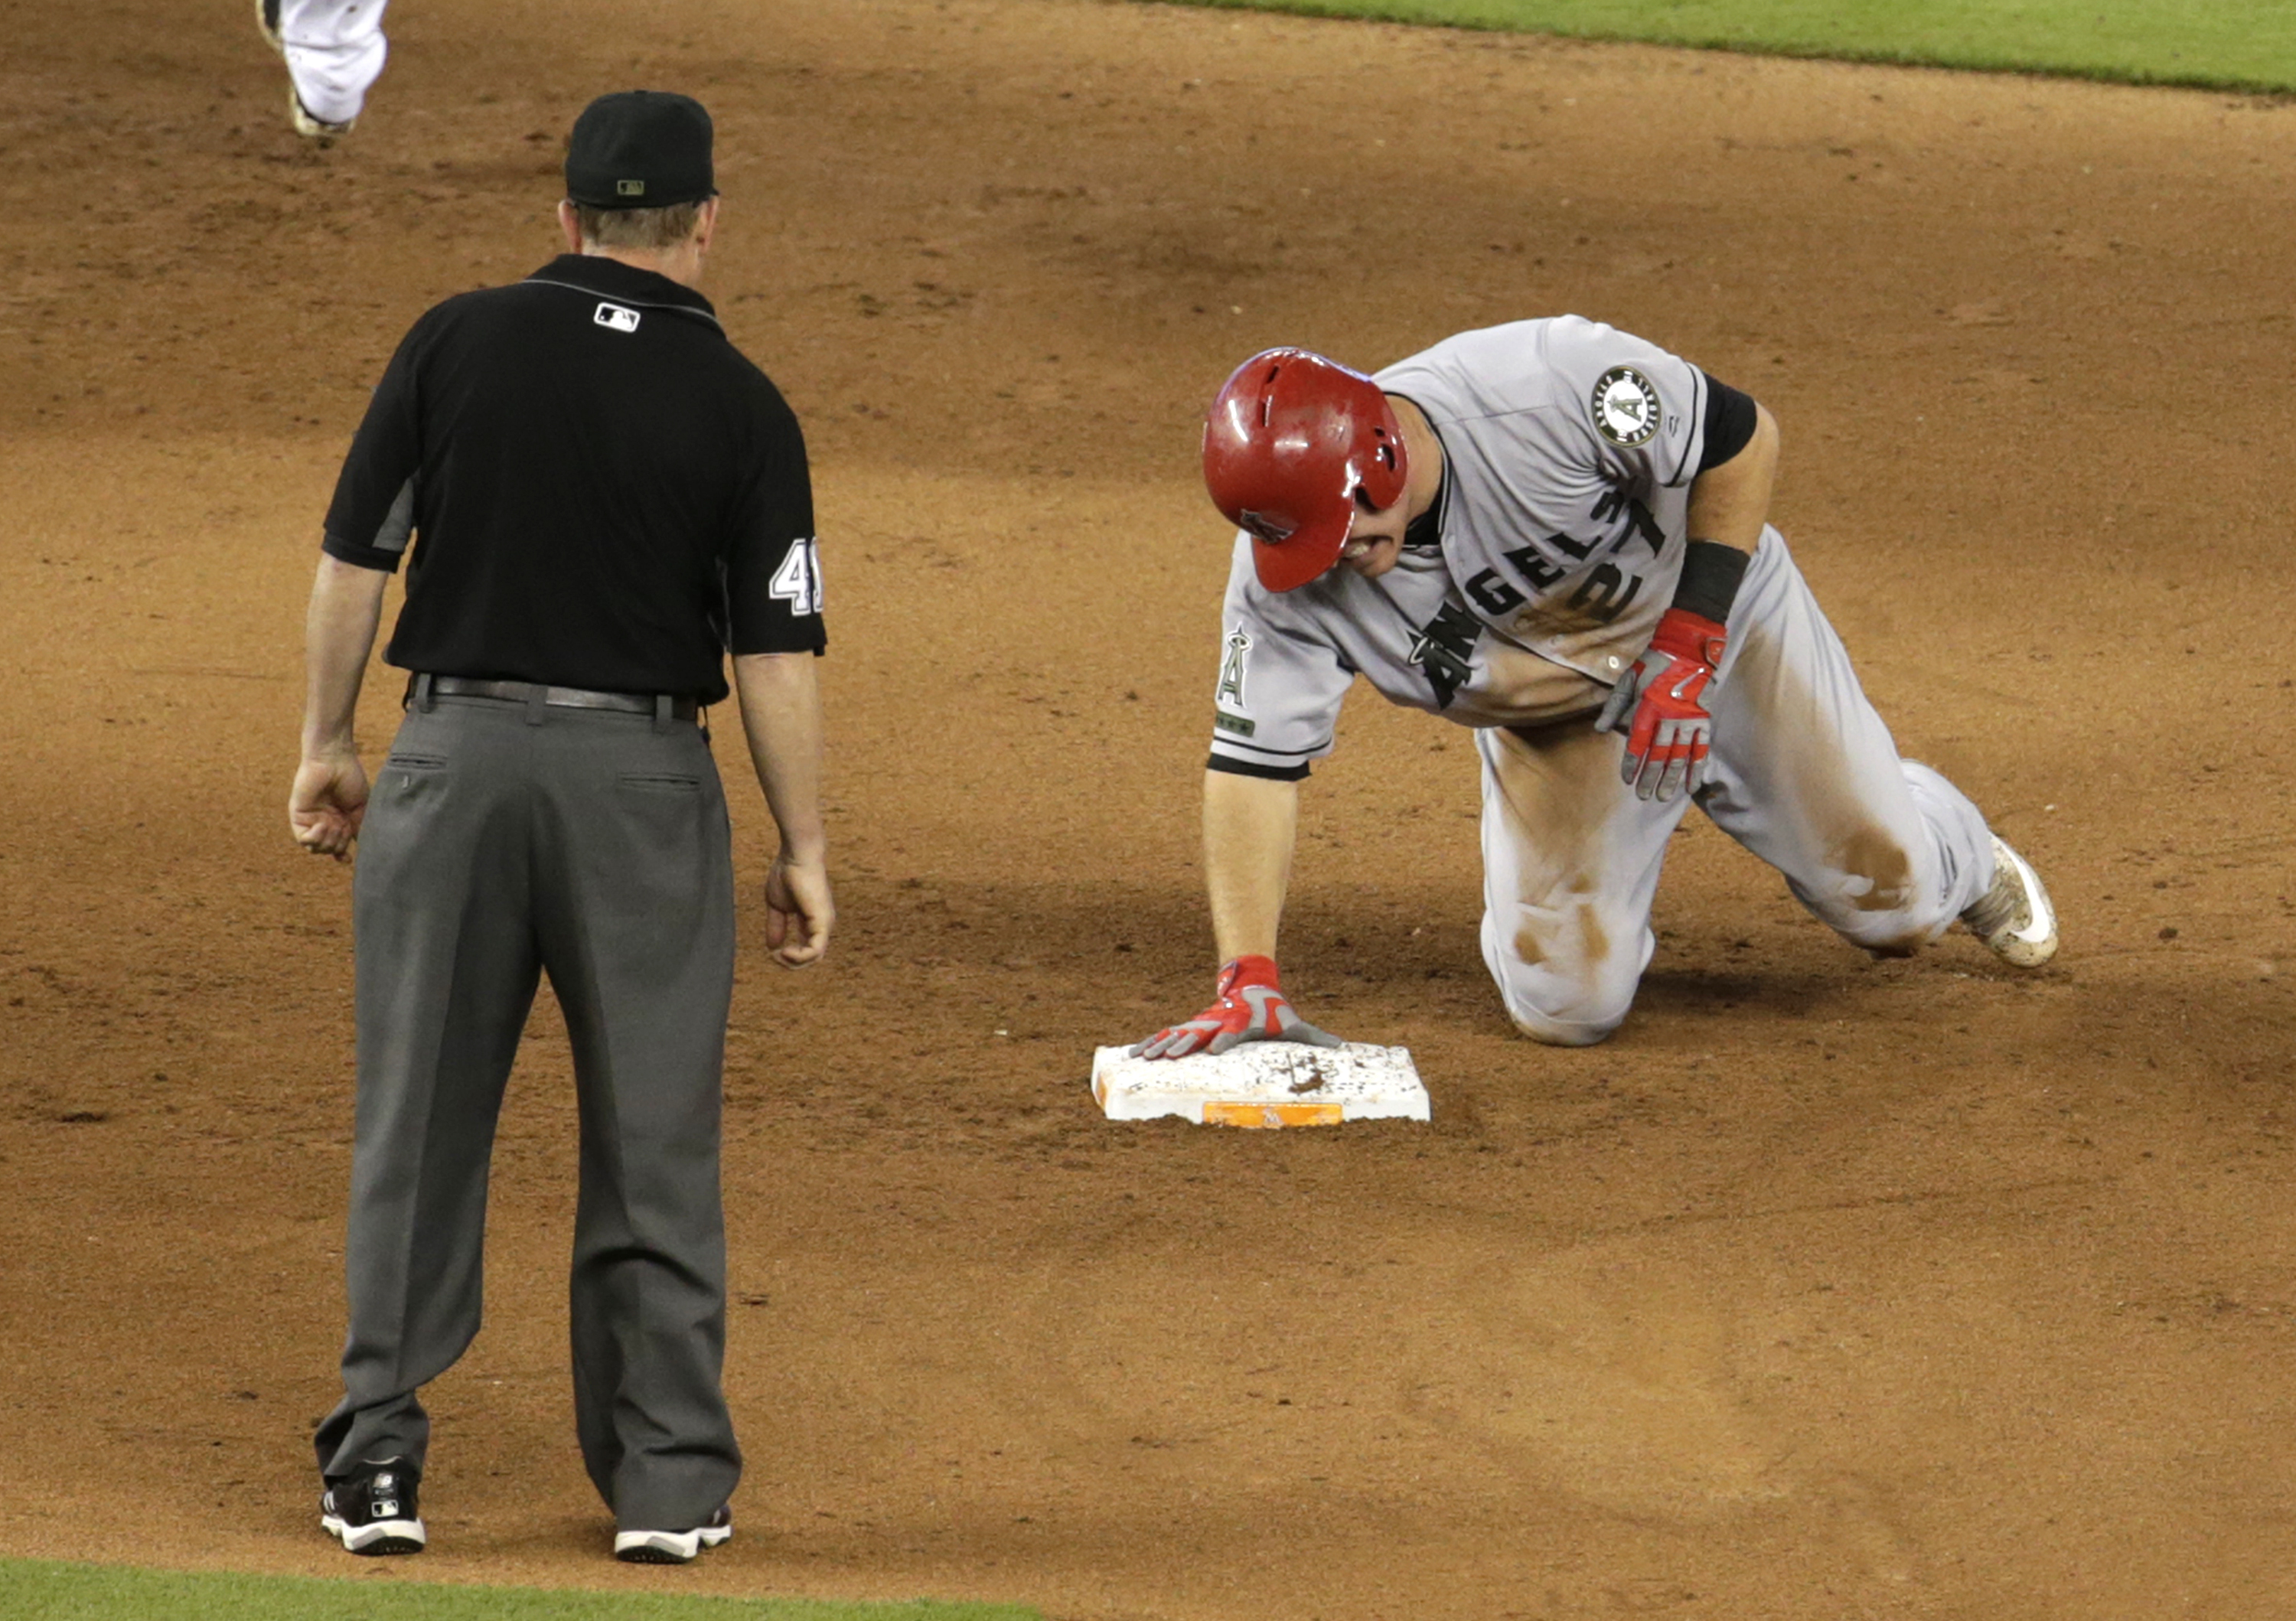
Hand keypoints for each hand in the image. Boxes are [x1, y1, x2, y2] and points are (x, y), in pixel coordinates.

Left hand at [289, 750, 368, 860]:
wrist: (335, 760)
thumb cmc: (350, 778)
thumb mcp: (361, 807)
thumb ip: (359, 828)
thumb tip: (362, 847)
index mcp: (340, 820)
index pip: (338, 845)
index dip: (341, 855)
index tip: (347, 859)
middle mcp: (325, 822)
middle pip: (328, 849)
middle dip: (338, 844)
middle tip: (344, 828)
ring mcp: (311, 820)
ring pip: (315, 848)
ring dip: (328, 841)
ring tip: (334, 824)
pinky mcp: (298, 816)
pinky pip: (303, 839)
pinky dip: (314, 838)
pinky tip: (323, 825)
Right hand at [764, 850, 832, 966]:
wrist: (795, 856)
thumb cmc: (787, 874)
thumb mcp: (777, 906)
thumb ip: (776, 926)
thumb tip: (772, 947)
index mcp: (812, 922)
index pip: (806, 949)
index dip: (788, 956)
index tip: (772, 951)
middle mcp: (822, 925)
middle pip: (812, 957)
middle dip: (791, 962)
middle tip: (774, 956)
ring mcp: (824, 924)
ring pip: (815, 957)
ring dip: (794, 962)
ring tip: (779, 955)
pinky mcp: (822, 921)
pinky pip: (816, 951)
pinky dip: (800, 956)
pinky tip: (785, 951)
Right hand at [1130, 955, 1342, 1059]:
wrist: (1252, 987)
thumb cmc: (1274, 1013)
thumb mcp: (1294, 1024)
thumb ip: (1314, 1037)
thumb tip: (1340, 1047)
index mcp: (1241, 1025)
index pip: (1231, 1034)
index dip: (1223, 1041)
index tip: (1212, 1051)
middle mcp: (1217, 1024)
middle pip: (1197, 1033)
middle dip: (1182, 1045)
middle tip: (1166, 1057)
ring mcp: (1201, 1024)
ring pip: (1176, 1035)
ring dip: (1159, 1046)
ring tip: (1142, 1058)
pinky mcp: (1191, 1028)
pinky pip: (1167, 1036)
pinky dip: (1149, 1043)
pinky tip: (1133, 1055)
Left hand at [1597, 606, 1726, 801]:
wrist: (1688, 649)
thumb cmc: (1653, 664)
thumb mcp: (1628, 680)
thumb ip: (1614, 707)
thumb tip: (1599, 730)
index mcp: (1648, 708)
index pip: (1638, 743)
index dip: (1632, 763)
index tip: (1627, 780)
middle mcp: (1669, 718)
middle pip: (1658, 754)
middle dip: (1650, 777)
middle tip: (1644, 796)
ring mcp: (1689, 720)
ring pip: (1679, 755)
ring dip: (1672, 778)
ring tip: (1665, 797)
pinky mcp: (1704, 719)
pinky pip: (1702, 748)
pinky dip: (1697, 767)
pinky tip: (1693, 785)